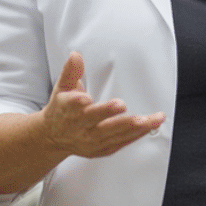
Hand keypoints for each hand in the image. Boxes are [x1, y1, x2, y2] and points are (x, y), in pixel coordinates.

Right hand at [41, 52, 163, 157]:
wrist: (53, 137)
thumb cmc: (61, 110)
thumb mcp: (62, 88)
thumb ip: (71, 71)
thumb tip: (76, 56)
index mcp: (68, 109)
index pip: (72, 105)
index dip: (78, 102)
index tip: (86, 98)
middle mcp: (80, 127)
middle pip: (96, 121)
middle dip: (109, 113)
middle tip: (122, 105)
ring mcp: (91, 141)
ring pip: (114, 134)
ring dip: (134, 126)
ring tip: (152, 119)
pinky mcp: (101, 149)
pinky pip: (121, 143)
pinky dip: (136, 135)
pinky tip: (149, 127)